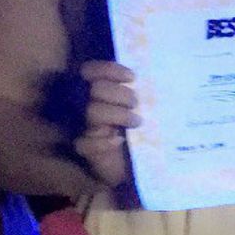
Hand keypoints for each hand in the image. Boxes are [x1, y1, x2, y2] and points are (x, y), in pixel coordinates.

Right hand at [74, 60, 138, 189]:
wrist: (136, 164)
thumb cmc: (140, 131)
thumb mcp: (142, 109)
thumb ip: (139, 93)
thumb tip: (152, 76)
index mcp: (97, 92)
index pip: (91, 71)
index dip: (110, 70)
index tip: (132, 78)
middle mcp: (87, 106)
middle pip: (96, 89)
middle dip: (120, 94)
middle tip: (136, 104)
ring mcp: (83, 127)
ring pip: (92, 112)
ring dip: (118, 115)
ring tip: (137, 122)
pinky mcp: (84, 149)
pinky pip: (85, 143)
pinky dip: (104, 142)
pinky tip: (119, 140)